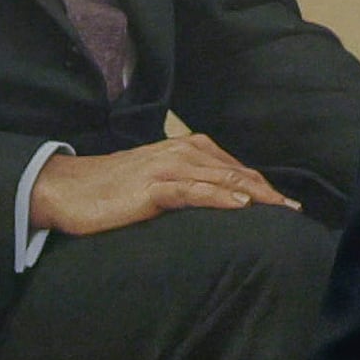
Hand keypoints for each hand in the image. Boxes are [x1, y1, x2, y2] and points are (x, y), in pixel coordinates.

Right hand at [27, 128, 298, 240]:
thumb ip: (182, 185)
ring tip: (281, 210)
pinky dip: (220, 195)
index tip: (285, 204)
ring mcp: (166, 168)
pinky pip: (193, 191)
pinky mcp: (152, 187)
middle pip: (235, 171)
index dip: (261, 184)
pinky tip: (241, 204)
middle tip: (295, 211)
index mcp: (182, 149)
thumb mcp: (152, 183)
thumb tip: (209, 201)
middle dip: (267, 190)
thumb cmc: (107, 191)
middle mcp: (179, 151)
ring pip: (221, 178)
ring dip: (254, 193)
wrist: (65, 190)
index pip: (232, 166)